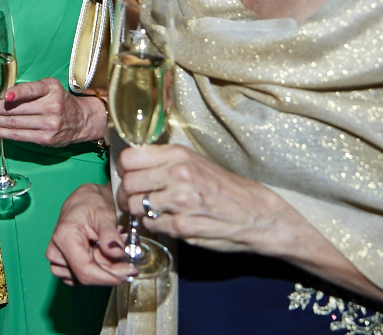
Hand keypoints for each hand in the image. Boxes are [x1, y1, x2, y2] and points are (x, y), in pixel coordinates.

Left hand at [0, 78, 106, 146]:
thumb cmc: (60, 100)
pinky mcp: (45, 139)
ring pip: (15, 123)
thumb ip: (30, 90)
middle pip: (17, 110)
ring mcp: (49, 124)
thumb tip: (0, 96)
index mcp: (51, 89)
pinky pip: (19, 136)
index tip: (4, 97)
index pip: (32, 90)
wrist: (82, 120)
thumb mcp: (50, 88)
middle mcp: (51, 106)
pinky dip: (2, 133)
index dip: (18, 93)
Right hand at [47, 183, 131, 285]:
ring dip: (104, 268)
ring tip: (111, 247)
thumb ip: (110, 233)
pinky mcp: (64, 266)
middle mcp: (56, 252)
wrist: (83, 201)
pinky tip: (102, 253)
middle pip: (87, 276)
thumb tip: (116, 253)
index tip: (129, 272)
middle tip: (126, 253)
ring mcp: (58, 261)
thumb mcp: (104, 213)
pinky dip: (98, 269)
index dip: (109, 276)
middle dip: (110, 270)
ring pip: (86, 279)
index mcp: (63, 237)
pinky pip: (84, 277)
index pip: (85, 270)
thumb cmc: (91, 203)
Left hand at [116, 144, 285, 254]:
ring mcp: (180, 202)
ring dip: (137, 210)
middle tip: (133, 198)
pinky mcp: (183, 226)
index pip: (129, 158)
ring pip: (135, 206)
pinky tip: (165, 220)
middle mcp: (177, 175)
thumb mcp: (196, 162)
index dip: (125, 170)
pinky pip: (151, 224)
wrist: (258, 214)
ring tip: (149, 210)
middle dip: (126, 193)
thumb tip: (134, 165)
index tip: (130, 176)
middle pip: (128, 183)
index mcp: (178, 155)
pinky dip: (153, 224)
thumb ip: (166, 162)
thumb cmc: (226, 187)